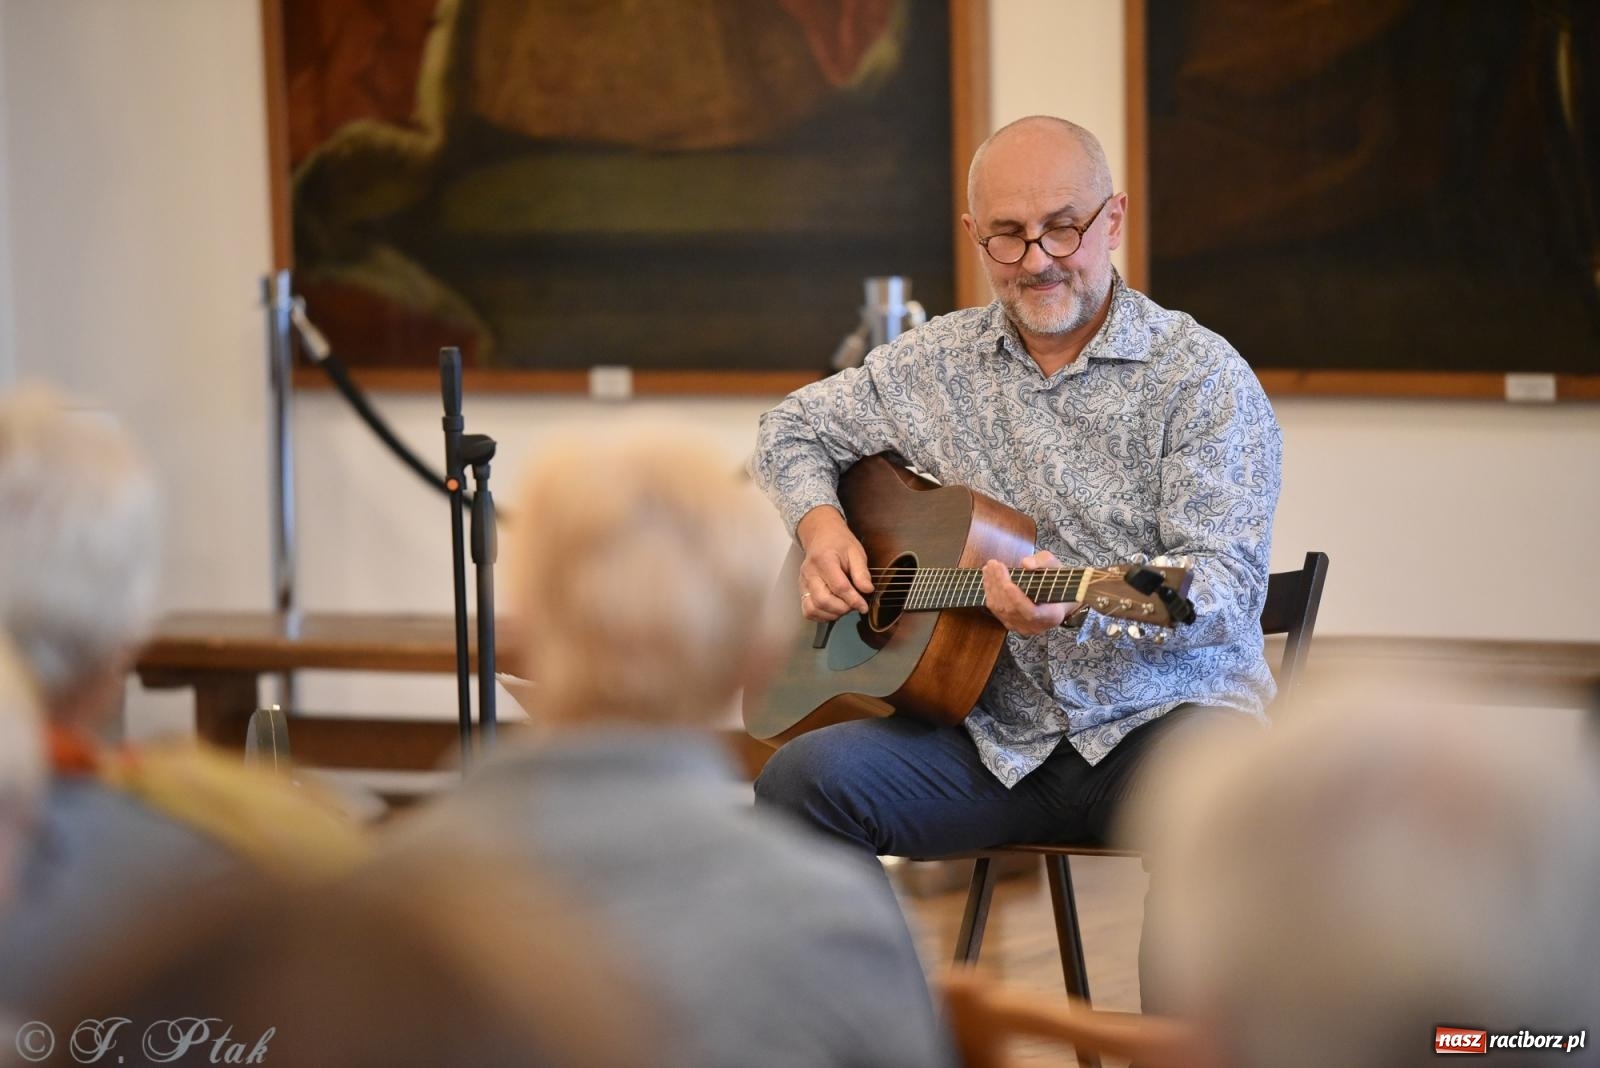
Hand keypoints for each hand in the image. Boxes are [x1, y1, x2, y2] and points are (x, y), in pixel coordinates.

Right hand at [796, 506, 872, 621]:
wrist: (821, 536)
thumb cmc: (839, 543)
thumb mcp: (856, 552)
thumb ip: (861, 572)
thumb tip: (867, 590)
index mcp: (824, 560)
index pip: (839, 587)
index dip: (854, 600)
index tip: (864, 606)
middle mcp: (810, 573)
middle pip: (823, 601)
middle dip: (843, 608)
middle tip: (854, 604)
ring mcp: (803, 583)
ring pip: (813, 609)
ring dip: (832, 614)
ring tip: (844, 606)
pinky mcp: (802, 590)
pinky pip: (808, 611)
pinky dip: (821, 615)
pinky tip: (833, 609)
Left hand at [982, 551, 1078, 634]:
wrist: (1057, 599)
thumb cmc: (1057, 582)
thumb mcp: (1055, 566)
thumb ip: (1043, 562)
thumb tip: (1025, 564)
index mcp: (1052, 616)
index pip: (1031, 613)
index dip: (1017, 599)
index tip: (1007, 584)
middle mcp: (1035, 627)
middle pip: (1012, 609)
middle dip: (1000, 584)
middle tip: (993, 564)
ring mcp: (1021, 628)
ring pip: (1001, 610)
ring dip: (992, 587)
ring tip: (989, 568)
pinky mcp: (1011, 624)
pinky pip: (996, 611)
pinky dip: (990, 593)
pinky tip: (988, 578)